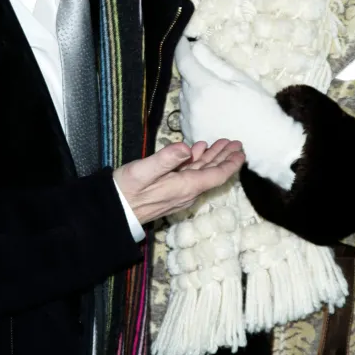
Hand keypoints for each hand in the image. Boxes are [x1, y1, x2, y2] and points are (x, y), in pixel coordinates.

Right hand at [114, 139, 243, 225]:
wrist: (113, 210)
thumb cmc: (125, 190)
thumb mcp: (143, 171)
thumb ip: (166, 159)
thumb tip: (187, 148)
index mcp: (185, 186)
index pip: (216, 175)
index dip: (231, 163)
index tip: (241, 152)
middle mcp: (186, 191)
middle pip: (212, 173)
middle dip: (225, 158)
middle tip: (236, 143)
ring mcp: (179, 192)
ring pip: (202, 173)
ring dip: (213, 157)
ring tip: (222, 144)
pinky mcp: (170, 191)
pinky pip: (190, 175)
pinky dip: (197, 161)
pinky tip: (198, 151)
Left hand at [175, 37, 304, 190]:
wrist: (268, 148)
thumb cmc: (261, 110)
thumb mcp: (242, 81)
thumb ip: (215, 63)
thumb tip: (196, 47)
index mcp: (205, 88)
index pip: (184, 62)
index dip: (182, 48)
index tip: (182, 40)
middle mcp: (192, 105)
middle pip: (185, 81)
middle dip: (193, 74)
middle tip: (212, 75)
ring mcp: (190, 123)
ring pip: (184, 99)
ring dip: (194, 94)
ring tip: (216, 100)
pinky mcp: (192, 137)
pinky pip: (186, 117)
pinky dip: (194, 112)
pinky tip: (213, 115)